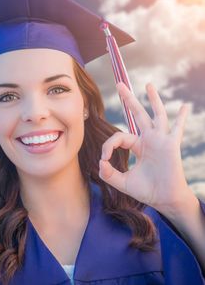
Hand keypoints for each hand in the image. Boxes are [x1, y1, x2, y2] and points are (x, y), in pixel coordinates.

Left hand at [99, 81, 192, 214]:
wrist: (164, 200)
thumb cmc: (147, 191)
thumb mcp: (123, 183)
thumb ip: (109, 174)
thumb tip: (99, 163)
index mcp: (138, 146)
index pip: (119, 136)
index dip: (108, 145)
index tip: (104, 159)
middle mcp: (149, 139)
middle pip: (137, 114)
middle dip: (128, 99)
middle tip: (119, 85)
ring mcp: (161, 140)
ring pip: (156, 115)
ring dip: (153, 100)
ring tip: (148, 85)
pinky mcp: (171, 145)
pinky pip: (177, 129)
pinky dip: (182, 118)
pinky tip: (185, 106)